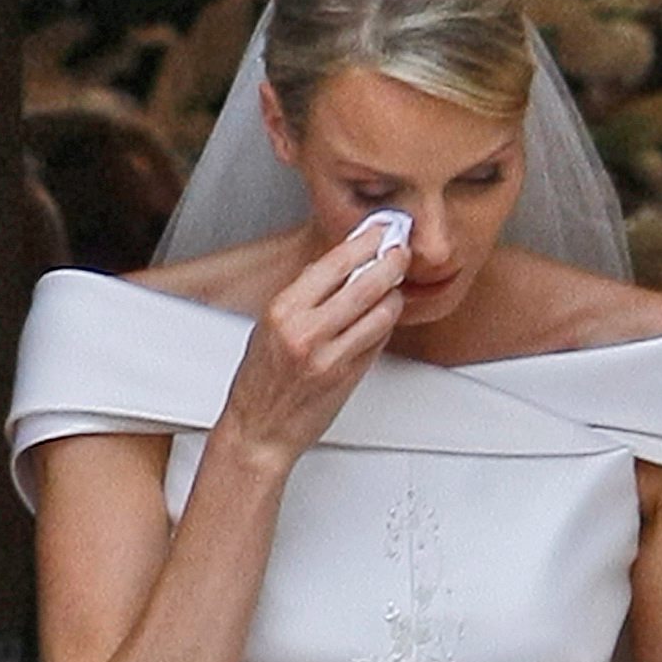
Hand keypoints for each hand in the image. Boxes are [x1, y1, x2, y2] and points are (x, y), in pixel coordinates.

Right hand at [217, 222, 407, 472]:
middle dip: (389, 262)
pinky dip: (385, 324)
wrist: (259, 431)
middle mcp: (306, 330)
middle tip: (402, 250)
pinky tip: (386, 314)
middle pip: (363, 284)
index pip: (332, 264)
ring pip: (378, 313)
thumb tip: (335, 269)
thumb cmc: (260, 382)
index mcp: (283, 310)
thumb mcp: (268, 327)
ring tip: (396, 285)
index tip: (378, 230)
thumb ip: (302, 299)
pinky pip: (377, 341)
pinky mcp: (347, 377)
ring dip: (393, 295)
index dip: (362, 242)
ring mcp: (329, 355)